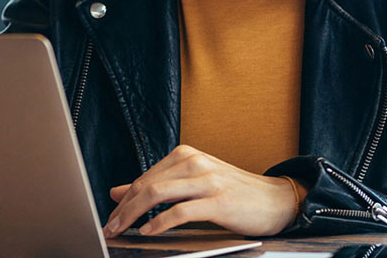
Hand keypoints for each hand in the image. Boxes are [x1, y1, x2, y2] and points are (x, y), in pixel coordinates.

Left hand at [103, 145, 299, 237]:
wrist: (276, 200)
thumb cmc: (233, 193)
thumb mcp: (191, 183)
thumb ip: (156, 186)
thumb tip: (117, 192)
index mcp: (185, 155)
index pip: (145, 178)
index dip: (124, 200)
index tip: (110, 217)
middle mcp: (194, 162)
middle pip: (147, 185)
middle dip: (123, 209)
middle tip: (109, 227)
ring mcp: (207, 180)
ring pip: (158, 194)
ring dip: (134, 215)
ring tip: (122, 230)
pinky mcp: (219, 201)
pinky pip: (181, 211)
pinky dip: (160, 222)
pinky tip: (149, 231)